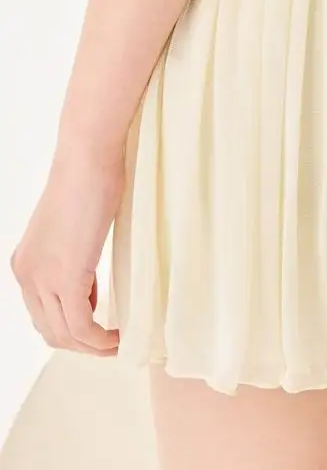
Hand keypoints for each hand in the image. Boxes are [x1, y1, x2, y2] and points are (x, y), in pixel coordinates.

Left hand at [11, 146, 122, 355]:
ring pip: (65, 334)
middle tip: (114, 342)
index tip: (103, 327)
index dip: (73, 329)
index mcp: (26, 263)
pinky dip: (101, 339)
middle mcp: (26, 275)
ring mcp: (42, 277)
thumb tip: (88, 285)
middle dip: (83, 344)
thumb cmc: (90, 181)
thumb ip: (74, 258)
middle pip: (50, 331)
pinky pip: (81, 325)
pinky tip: (120, 335)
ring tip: (120, 342)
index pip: (43, 314)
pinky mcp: (66, 276)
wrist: (88, 159)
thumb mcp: (76, 228)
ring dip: (94, 346)